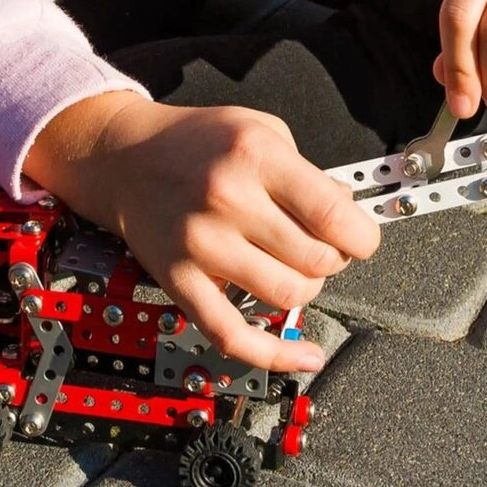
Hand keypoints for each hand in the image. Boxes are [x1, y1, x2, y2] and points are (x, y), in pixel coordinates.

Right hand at [24, 93, 379, 372]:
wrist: (124, 159)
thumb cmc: (195, 143)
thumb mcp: (262, 131)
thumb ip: (309, 173)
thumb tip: (347, 217)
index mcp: (255, 157)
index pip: (333, 216)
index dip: (362, 238)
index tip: (361, 240)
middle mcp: (227, 200)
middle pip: (316, 260)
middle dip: (334, 260)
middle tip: (320, 247)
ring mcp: (201, 244)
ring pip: (287, 295)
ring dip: (306, 289)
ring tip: (294, 270)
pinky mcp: (180, 279)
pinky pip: (231, 333)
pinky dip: (274, 354)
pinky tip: (304, 355)